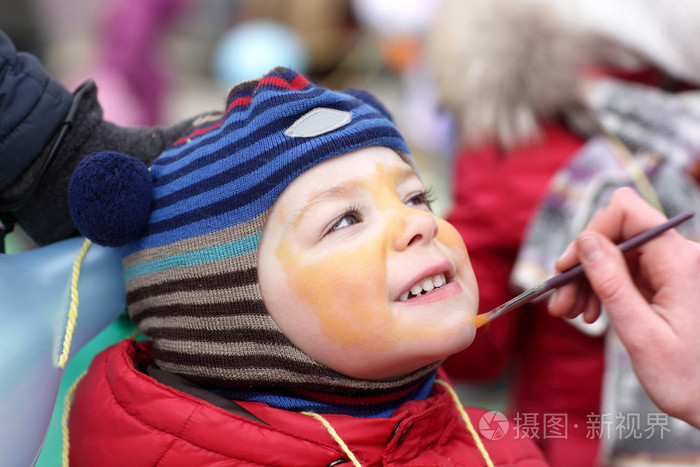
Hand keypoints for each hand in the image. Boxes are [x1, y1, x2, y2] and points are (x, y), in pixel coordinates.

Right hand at [548, 187, 699, 428]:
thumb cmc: (688, 378)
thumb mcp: (641, 333)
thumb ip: (612, 282)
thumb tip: (585, 241)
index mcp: (680, 260)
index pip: (625, 212)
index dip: (590, 232)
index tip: (566, 269)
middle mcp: (679, 254)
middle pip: (615, 232)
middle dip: (582, 263)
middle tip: (560, 302)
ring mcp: (673, 266)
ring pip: (614, 251)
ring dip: (587, 279)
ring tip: (570, 313)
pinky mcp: (666, 279)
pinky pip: (624, 269)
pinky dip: (601, 287)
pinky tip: (590, 313)